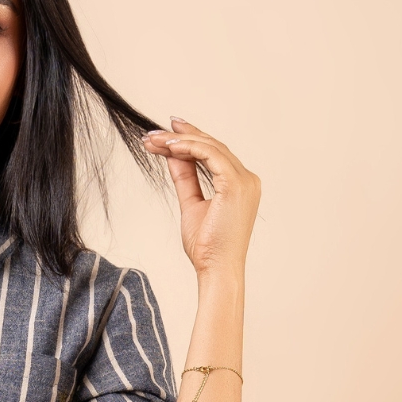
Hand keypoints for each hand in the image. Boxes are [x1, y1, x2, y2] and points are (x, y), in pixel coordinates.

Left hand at [145, 119, 259, 280]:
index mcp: (240, 185)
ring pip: (210, 147)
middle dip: (181, 136)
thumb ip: (185, 178)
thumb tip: (173, 155)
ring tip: (155, 140)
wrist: (216, 269)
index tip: (167, 133)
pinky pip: (210, 155)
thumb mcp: (191, 204)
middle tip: (154, 132)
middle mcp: (246, 179)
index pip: (214, 154)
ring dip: (180, 141)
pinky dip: (188, 148)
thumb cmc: (207, 247)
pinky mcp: (235, 184)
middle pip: (212, 146)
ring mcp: (244, 180)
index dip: (191, 139)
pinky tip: (169, 147)